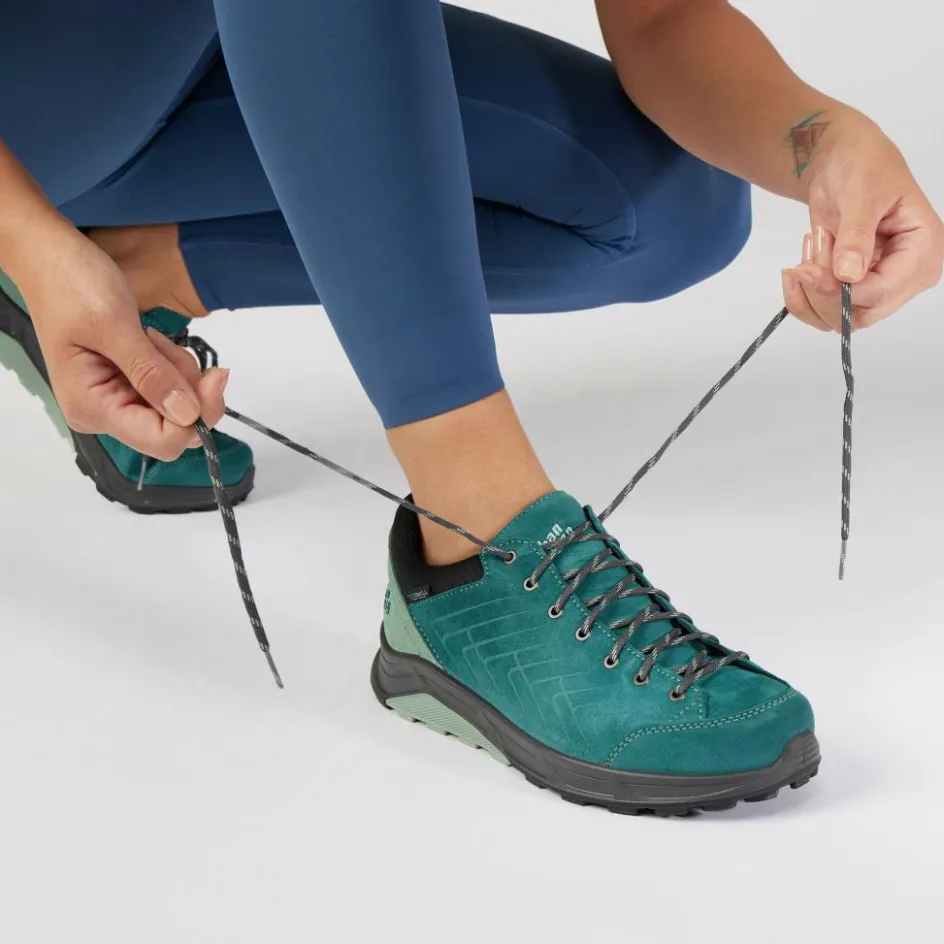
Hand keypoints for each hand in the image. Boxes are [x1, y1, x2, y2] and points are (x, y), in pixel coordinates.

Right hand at [16, 223, 226, 458]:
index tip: (213, 376)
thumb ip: (151, 373)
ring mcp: (118, 399)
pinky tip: (151, 340)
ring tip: (149, 336)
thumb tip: (188, 414)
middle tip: (168, 345)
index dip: (196, 416)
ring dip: (179, 369)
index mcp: (92, 408)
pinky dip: (173, 364)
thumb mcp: (114, 325)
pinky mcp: (130, 384)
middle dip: (188, 388)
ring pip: (179, 405)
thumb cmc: (71, 285)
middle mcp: (105, 413)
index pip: (162, 441)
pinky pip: (171, 387)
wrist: (53, 258)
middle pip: (176, 426)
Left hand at [781, 110, 943, 331]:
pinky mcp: (853, 291)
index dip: (840, 289)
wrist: (842, 163)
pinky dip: (801, 297)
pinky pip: (822, 314)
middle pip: (860, 314)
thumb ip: (857, 235)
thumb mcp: (862, 193)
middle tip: (810, 250)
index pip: (882, 291)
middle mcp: (905, 278)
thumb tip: (850, 274)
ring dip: (810, 290)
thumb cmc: (864, 166)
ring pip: (837, 319)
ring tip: (812, 244)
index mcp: (923, 252)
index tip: (805, 269)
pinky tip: (796, 268)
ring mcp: (878, 287)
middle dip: (823, 290)